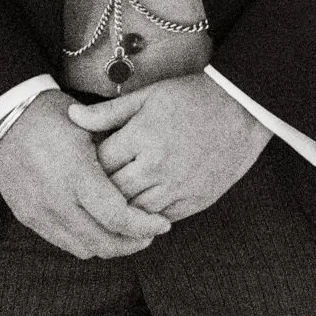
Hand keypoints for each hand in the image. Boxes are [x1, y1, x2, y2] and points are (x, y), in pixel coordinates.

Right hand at [0, 90, 171, 258]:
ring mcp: (39, 212)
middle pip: (102, 242)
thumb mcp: (90, 126)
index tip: (162, 224)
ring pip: (83, 249)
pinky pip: (62, 242)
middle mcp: (56, 199)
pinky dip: (84, 240)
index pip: (117, 217)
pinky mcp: (28, 217)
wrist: (4, 117)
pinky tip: (97, 227)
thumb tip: (144, 175)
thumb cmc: (52, 114)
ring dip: (108, 245)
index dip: (144, 226)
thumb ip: (115, 155)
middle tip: (149, 234)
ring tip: (125, 232)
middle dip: (132, 243)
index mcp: (77, 173)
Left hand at [70, 73, 268, 223]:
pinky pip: (161, 220)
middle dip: (100, 191)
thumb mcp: (149, 95)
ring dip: (122, 208)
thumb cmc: (193, 97)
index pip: (98, 163)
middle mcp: (157, 166)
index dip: (88, 164)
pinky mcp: (196, 201)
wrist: (244, 109)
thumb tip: (71, 116)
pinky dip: (147, 217)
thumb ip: (108, 111)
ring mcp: (178, 187)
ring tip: (112, 201)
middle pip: (112, 192)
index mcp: (142, 136)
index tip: (85, 162)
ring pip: (134, 212)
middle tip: (91, 188)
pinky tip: (140, 207)